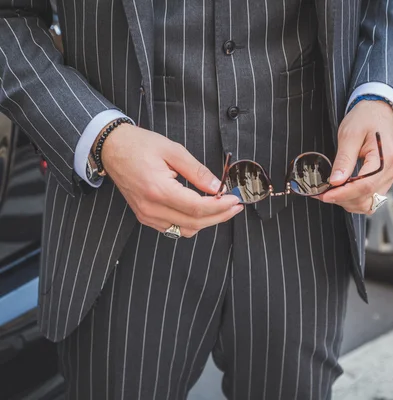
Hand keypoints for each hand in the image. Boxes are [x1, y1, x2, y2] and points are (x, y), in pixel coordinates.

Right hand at [101, 124, 242, 237]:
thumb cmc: (139, 145)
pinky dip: (192, 223)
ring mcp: (146, 215)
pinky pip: (174, 229)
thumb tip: (218, 187)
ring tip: (222, 208)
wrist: (111, 148)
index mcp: (157, 190)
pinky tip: (202, 211)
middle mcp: (151, 208)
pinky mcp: (145, 217)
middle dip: (219, 216)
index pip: (197, 208)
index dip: (220, 206)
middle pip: (194, 223)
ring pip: (185, 230)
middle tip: (235, 206)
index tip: (234, 199)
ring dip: (207, 222)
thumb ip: (197, 171)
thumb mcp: (173, 150)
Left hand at [318, 100, 392, 213]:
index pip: (364, 186)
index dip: (343, 194)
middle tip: (321, 192)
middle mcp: (391, 171)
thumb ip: (344, 159)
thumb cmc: (365, 118)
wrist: (378, 111)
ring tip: (330, 192)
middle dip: (342, 199)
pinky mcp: (384, 180)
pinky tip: (341, 192)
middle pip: (366, 197)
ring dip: (348, 202)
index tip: (324, 195)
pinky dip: (354, 199)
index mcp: (386, 158)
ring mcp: (389, 177)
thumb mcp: (350, 134)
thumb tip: (335, 182)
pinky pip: (370, 198)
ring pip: (369, 203)